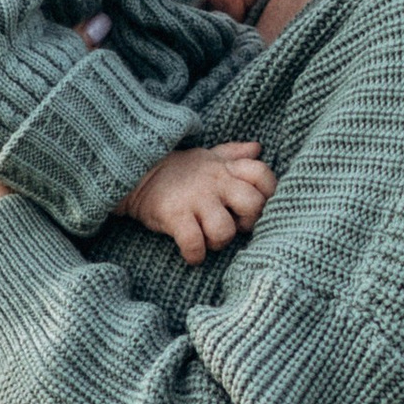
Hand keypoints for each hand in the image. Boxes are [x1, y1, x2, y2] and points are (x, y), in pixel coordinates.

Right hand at [121, 140, 274, 264]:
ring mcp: (195, 200)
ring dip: (219, 243)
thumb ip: (233, 153)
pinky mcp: (175, 216)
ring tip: (208, 241)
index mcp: (225, 168)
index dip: (268, 192)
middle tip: (234, 226)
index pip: (262, 173)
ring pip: (225, 231)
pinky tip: (191, 254)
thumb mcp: (206, 156)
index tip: (254, 206)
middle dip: (248, 222)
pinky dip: (195, 255)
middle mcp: (215, 182)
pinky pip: (194, 243)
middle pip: (252, 204)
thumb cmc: (177, 171)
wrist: (135, 174)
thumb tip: (258, 148)